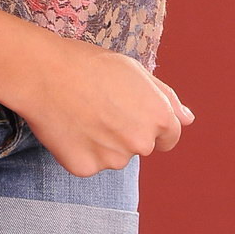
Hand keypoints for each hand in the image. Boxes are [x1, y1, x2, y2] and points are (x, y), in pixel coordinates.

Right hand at [14, 34, 195, 175]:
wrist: (45, 73)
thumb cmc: (89, 64)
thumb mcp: (135, 71)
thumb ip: (166, 97)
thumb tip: (188, 119)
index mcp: (159, 117)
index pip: (170, 137)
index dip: (150, 123)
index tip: (130, 114)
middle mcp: (141, 143)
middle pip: (140, 146)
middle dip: (125, 132)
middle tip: (99, 106)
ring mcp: (113, 159)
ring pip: (113, 157)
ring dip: (102, 142)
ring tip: (80, 112)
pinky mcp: (85, 169)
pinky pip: (88, 163)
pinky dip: (79, 150)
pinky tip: (68, 126)